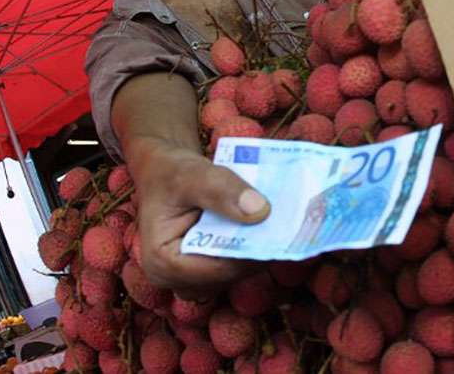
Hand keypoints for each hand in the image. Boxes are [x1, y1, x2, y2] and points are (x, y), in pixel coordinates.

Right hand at [130, 137, 270, 294]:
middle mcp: (177, 280)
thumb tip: (260, 210)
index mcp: (163, 264)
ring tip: (284, 220)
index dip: (253, 250)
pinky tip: (271, 223)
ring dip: (260, 246)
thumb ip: (222, 190)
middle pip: (231, 272)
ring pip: (239, 269)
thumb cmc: (171, 173)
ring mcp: (194, 279)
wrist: (167, 172)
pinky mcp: (210, 271)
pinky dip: (254, 244)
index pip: (219, 269)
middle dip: (259, 247)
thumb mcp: (193, 174)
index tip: (284, 227)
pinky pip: (239, 262)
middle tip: (291, 221)